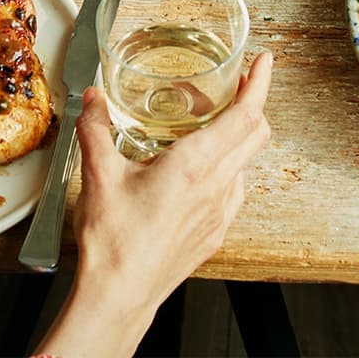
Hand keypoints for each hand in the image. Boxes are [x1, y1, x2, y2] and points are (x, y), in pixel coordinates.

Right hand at [36, 52, 274, 357]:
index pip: (244, 117)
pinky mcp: (215, 232)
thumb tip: (93, 99)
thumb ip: (96, 128)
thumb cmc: (114, 243)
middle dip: (254, 104)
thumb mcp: (99, 175)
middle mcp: (216, 188)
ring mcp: (220, 212)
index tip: (264, 62)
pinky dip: (227, 169)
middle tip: (240, 85)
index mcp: (193, 167)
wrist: (120, 295)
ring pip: (246, 163)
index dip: (259, 85)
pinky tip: (200, 171)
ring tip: (212, 126)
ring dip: (239, 137)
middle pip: (256, 136)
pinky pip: (234, 190)